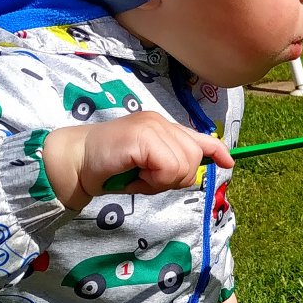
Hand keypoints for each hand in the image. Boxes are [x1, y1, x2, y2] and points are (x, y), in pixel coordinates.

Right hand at [42, 111, 232, 210]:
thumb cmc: (108, 169)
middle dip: (176, 177)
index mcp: (161, 126)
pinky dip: (153, 179)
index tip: (228, 162)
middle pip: (194, 156)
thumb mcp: (146, 168)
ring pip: (183, 164)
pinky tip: (134, 174)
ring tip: (138, 176)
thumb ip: (168, 165)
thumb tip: (194, 172)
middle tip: (147, 179)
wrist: (74, 163)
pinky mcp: (143, 137)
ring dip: (161, 180)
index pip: (197, 136)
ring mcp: (151, 126)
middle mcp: (159, 121)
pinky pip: (168, 167)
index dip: (216, 150)